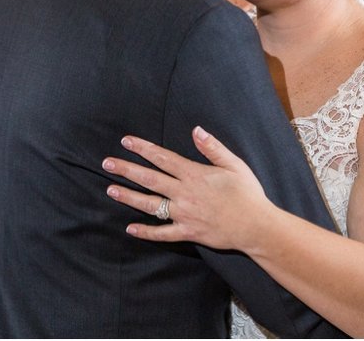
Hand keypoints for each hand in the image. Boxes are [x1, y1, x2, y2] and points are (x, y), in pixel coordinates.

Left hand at [102, 126, 268, 250]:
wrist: (256, 226)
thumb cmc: (248, 193)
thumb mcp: (234, 165)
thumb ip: (213, 147)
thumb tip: (196, 130)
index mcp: (194, 175)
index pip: (162, 158)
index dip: (143, 148)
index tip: (126, 141)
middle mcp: (184, 194)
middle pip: (149, 179)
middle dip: (126, 170)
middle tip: (107, 163)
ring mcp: (184, 214)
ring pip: (150, 205)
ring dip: (129, 197)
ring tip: (111, 190)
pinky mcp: (188, 232)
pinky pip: (163, 233)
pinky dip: (146, 232)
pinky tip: (130, 228)